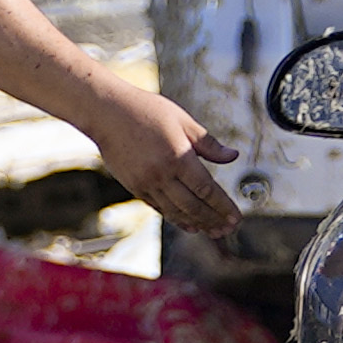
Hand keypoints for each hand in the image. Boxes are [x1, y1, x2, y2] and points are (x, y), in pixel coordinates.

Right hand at [91, 85, 245, 237]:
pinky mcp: (135, 187)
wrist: (107, 113)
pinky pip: (159, 208)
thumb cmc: (145, 110)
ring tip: (212, 232)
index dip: (223, 206)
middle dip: (213, 220)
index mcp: (178, 156)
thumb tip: (232, 156)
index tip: (235, 217)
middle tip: (228, 229)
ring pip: (176, 212)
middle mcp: (162, 174)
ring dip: (197, 224)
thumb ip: (208, 143)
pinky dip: (176, 219)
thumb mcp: (182, 120)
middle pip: (193, 206)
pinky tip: (188, 225)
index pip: (206, 189)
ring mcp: (146, 183)